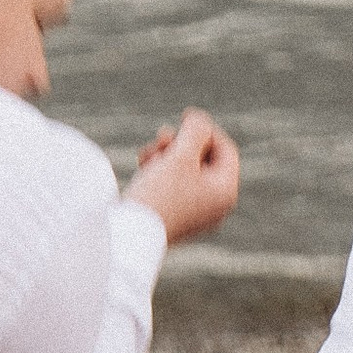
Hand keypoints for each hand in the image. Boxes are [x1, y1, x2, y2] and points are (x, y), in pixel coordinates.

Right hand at [125, 109, 239, 247]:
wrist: (127, 235)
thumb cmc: (159, 195)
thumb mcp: (180, 156)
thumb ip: (195, 131)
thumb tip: (200, 120)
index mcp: (225, 193)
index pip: (226, 150)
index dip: (206, 129)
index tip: (184, 117)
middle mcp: (215, 207)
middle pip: (204, 161)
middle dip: (181, 143)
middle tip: (161, 136)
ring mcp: (194, 216)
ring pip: (186, 172)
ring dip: (166, 155)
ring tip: (146, 153)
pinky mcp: (173, 219)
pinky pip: (173, 187)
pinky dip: (159, 172)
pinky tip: (142, 165)